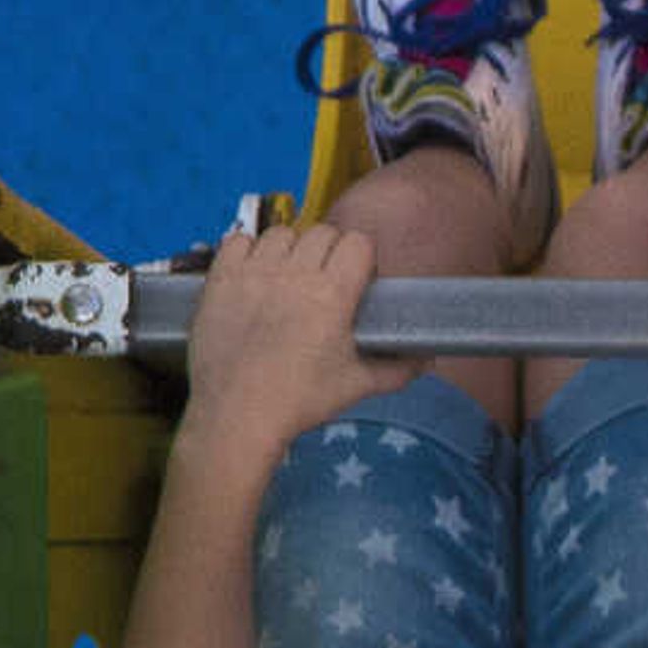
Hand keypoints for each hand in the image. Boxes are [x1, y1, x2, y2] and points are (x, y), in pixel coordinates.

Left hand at [181, 223, 420, 453]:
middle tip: (324, 282)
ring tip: (287, 276)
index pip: (358, 243)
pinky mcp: (220, 279)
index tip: (356, 281)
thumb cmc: (299, 400)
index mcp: (332, 294)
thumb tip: (427, 360)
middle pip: (322, 233)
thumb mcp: (357, 386)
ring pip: (281, 233)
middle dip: (329, 252)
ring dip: (290, 248)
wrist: (236, 414)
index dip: (362, 259)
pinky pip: (237, 240)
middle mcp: (293, 274)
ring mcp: (253, 273)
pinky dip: (248, 250)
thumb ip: (398, 369)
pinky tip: (254, 273)